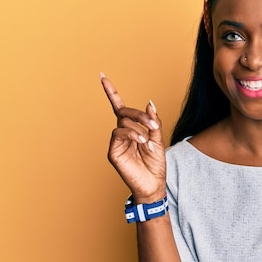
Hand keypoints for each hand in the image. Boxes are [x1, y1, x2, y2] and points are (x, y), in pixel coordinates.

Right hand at [101, 74, 165, 202]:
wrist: (153, 185)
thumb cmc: (155, 165)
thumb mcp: (158, 139)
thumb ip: (153, 122)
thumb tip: (149, 103)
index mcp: (132, 129)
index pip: (120, 107)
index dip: (111, 92)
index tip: (102, 76)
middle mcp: (121, 134)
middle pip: (123, 112)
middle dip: (138, 114)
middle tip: (153, 125)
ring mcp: (116, 143)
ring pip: (122, 122)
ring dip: (139, 126)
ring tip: (150, 139)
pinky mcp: (113, 152)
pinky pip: (119, 134)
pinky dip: (133, 134)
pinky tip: (143, 142)